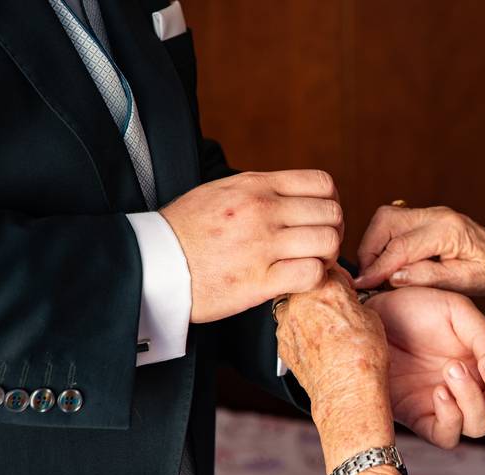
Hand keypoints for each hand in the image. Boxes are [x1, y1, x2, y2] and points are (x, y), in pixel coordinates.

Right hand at [161, 170, 343, 322]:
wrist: (153, 264)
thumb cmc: (184, 230)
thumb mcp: (221, 191)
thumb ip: (259, 189)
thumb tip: (291, 194)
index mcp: (256, 185)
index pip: (322, 183)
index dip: (330, 203)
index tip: (319, 219)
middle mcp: (263, 210)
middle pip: (332, 213)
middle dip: (332, 232)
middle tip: (317, 247)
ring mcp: (262, 245)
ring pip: (327, 243)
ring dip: (326, 257)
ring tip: (308, 265)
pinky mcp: (258, 281)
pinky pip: (311, 274)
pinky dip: (313, 279)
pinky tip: (297, 281)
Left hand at [275, 270, 389, 419]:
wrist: (348, 391)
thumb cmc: (364, 357)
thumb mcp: (370, 316)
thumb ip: (350, 299)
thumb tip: (347, 299)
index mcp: (325, 287)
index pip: (326, 267)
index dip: (337, 276)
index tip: (342, 285)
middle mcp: (300, 301)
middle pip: (305, 285)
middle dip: (317, 292)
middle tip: (333, 307)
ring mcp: (287, 324)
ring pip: (293, 307)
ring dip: (305, 312)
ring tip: (325, 329)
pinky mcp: (281, 344)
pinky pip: (289, 329)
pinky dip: (300, 333)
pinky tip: (318, 345)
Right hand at [355, 205, 484, 296]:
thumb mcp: (464, 283)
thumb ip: (427, 277)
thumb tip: (392, 277)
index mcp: (448, 230)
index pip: (400, 246)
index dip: (377, 267)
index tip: (362, 285)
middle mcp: (438, 215)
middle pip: (386, 221)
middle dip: (370, 249)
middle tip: (368, 278)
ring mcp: (433, 214)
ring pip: (387, 219)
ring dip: (375, 244)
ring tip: (376, 273)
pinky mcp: (429, 219)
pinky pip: (396, 223)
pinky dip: (385, 242)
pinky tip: (388, 264)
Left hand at [367, 287, 484, 448]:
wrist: (372, 314)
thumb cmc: (414, 308)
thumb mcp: (455, 310)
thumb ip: (484, 334)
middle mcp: (474, 390)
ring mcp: (448, 406)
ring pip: (482, 426)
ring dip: (474, 398)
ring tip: (453, 368)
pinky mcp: (421, 418)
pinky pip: (448, 436)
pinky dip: (451, 417)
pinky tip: (440, 391)